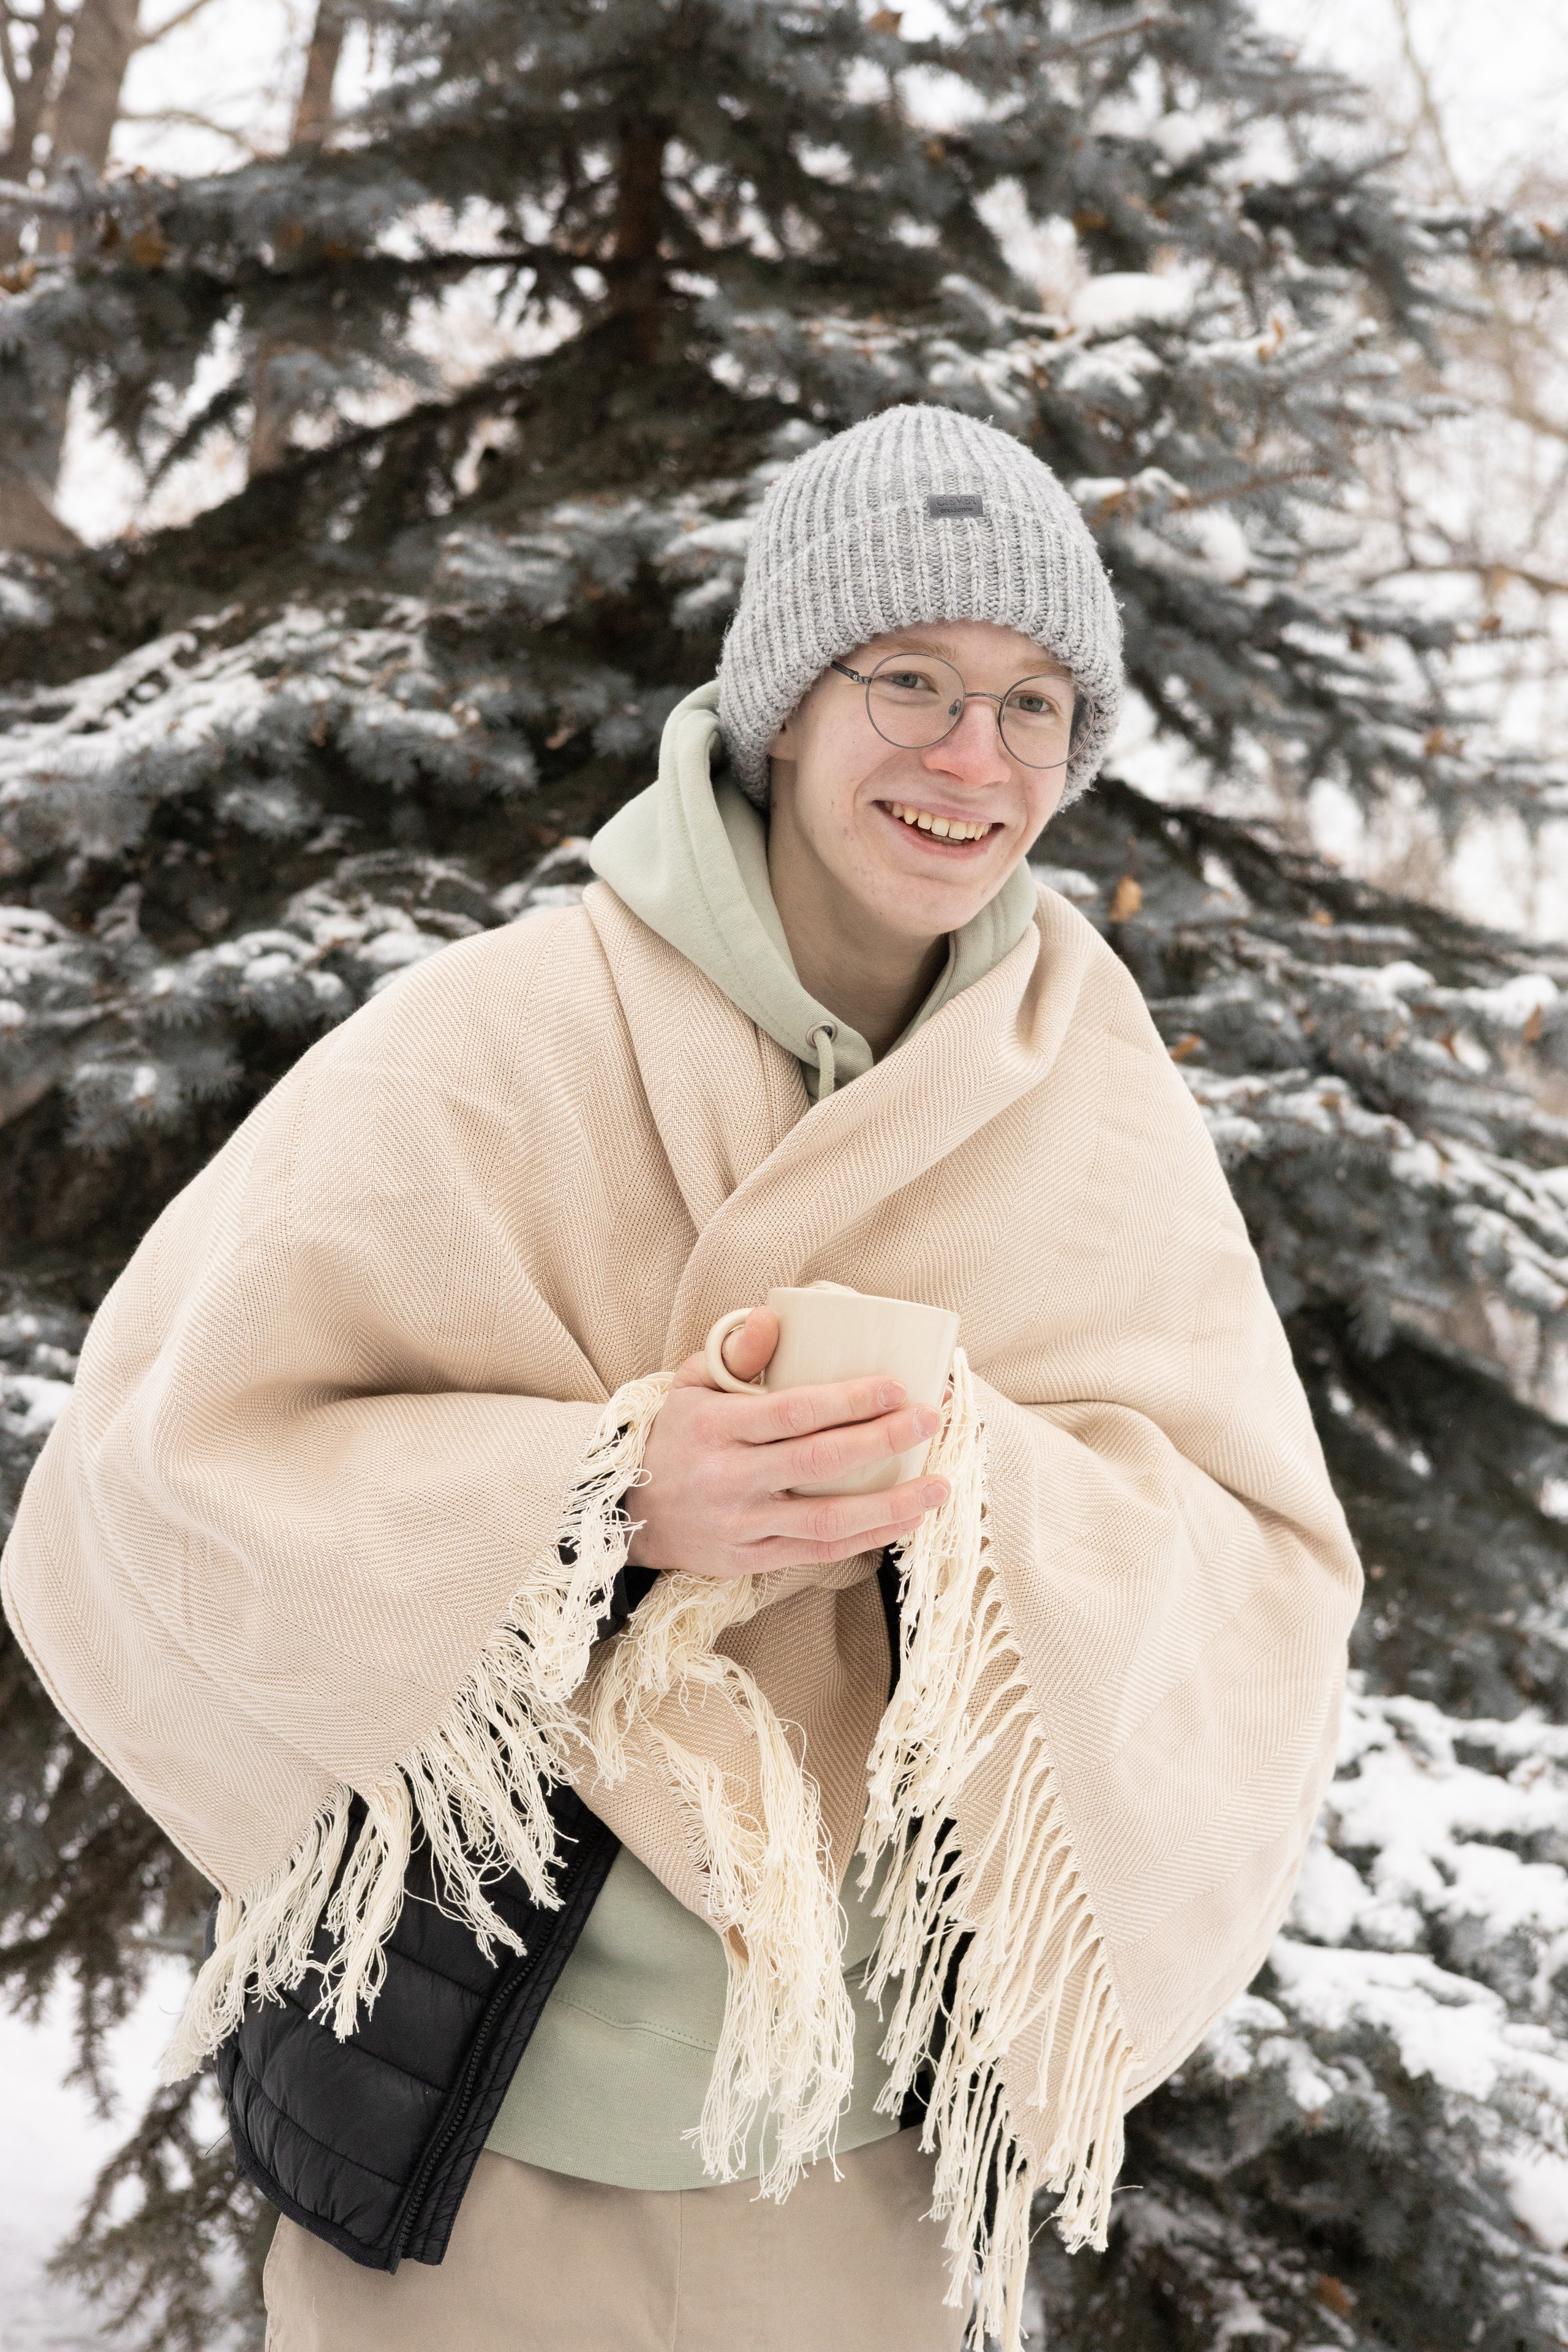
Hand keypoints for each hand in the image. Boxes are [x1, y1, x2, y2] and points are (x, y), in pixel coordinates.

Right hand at [626, 1305, 949, 1580]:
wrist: (633, 1514)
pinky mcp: (752, 1560)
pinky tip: (906, 1521)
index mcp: (716, 1427)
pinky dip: (868, 1538)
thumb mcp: (691, 1383)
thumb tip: (774, 1317)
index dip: (849, 1400)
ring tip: (939, 1485)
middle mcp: (730, 1478)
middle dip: (883, 1441)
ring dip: (891, 1504)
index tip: (896, 1387)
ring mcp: (742, 1525)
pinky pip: (819, 1553)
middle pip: (818, 1462)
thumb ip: (734, 1352)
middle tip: (928, 1420)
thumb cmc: (678, 1436)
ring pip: (827, 1519)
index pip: (792, 1412)